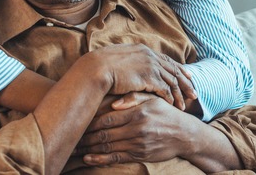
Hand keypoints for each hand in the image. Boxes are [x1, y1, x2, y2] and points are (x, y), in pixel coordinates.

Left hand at [75, 96, 199, 165]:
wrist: (184, 134)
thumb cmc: (165, 113)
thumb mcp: (153, 99)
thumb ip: (134, 97)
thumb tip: (114, 102)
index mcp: (137, 113)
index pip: (107, 118)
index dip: (90, 121)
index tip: (78, 121)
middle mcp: (136, 129)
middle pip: (104, 134)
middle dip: (85, 137)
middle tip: (70, 137)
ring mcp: (138, 144)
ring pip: (108, 147)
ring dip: (89, 149)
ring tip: (74, 149)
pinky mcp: (139, 155)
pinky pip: (116, 158)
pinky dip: (100, 159)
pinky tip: (88, 159)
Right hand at [90, 44, 195, 109]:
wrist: (96, 69)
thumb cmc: (101, 67)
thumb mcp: (117, 59)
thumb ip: (129, 61)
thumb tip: (129, 67)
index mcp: (143, 50)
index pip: (166, 60)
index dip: (178, 68)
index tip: (188, 75)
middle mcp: (150, 56)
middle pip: (174, 70)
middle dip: (186, 82)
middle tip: (194, 92)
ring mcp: (150, 66)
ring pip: (172, 81)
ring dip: (179, 94)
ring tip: (185, 105)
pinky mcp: (148, 77)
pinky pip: (165, 89)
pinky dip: (170, 98)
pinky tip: (173, 106)